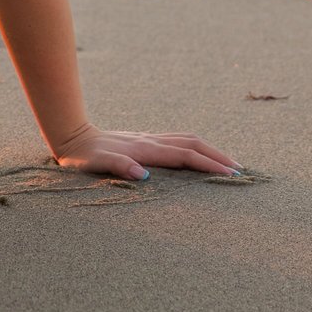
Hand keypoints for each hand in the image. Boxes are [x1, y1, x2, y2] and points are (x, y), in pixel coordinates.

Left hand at [52, 125, 240, 181]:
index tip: (229, 175)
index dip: (208, 165)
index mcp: (144, 149)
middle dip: (218, 157)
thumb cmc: (82, 156)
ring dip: (210, 150)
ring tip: (229, 163)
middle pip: (193, 144)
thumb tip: (142, 175)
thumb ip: (118, 167)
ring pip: (188, 139)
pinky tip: (201, 154)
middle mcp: (151, 141)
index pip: (184, 156)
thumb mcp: (95, 164)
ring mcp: (149, 138)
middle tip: (240, 171)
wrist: (71, 136)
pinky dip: (197, 146)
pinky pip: (178, 140)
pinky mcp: (145, 139)